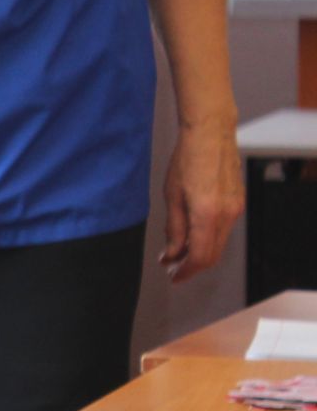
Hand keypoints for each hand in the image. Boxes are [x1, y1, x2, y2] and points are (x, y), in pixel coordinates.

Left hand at [159, 118, 242, 283]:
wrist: (211, 134)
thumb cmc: (187, 160)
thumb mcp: (172, 197)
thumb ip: (174, 229)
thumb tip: (172, 254)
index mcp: (207, 214)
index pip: (199, 256)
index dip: (185, 271)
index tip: (172, 276)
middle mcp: (227, 214)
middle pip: (212, 254)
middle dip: (191, 266)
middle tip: (172, 268)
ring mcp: (236, 208)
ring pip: (218, 243)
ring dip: (199, 253)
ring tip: (177, 253)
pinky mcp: (238, 202)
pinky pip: (224, 229)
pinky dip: (208, 239)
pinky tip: (192, 236)